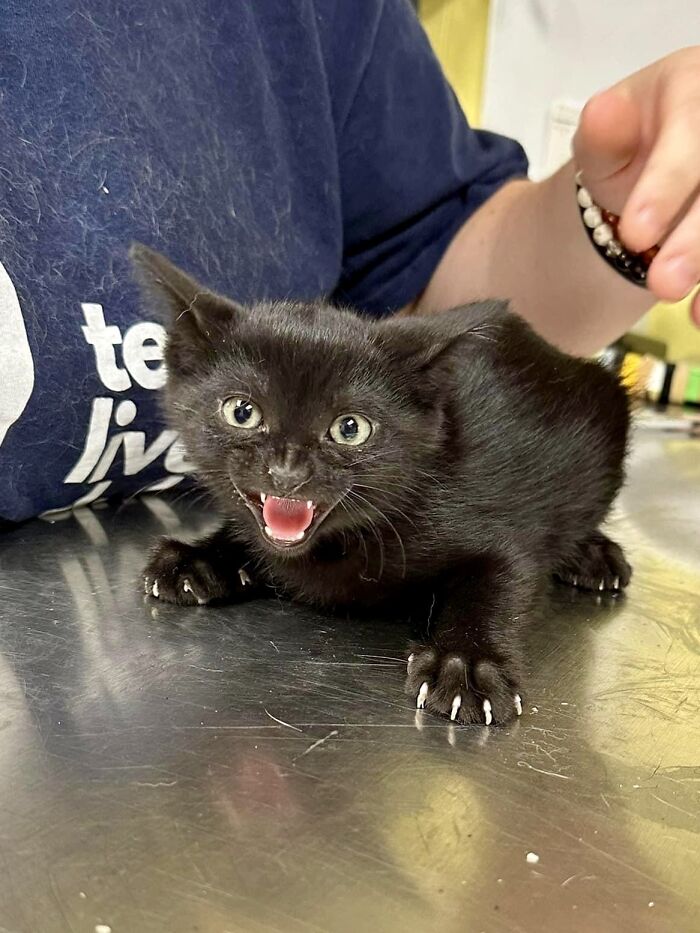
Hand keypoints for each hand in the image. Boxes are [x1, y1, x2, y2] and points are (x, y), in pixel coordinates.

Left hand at [573, 47, 699, 325]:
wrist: (652, 168)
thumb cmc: (629, 144)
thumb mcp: (604, 140)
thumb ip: (603, 133)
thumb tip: (602, 113)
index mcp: (699, 85)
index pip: (692, 133)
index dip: (667, 185)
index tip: (636, 234)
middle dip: (698, 240)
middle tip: (662, 285)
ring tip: (692, 315)